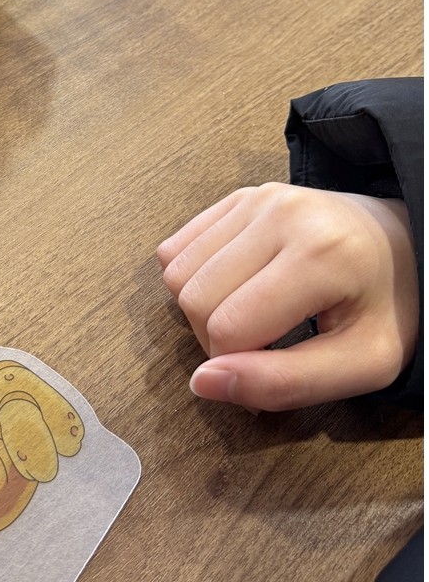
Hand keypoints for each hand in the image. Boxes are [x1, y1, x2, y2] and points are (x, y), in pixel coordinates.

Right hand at [157, 183, 418, 410]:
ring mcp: (258, 199)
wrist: (407, 248)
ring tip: (252, 317)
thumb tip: (204, 382)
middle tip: (263, 349)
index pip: (228, 329)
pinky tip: (236, 289)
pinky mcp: (241, 197)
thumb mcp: (362, 365)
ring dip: (201, 311)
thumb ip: (285, 383)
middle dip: (216, 341)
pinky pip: (175, 248)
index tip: (273, 375)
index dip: (238, 369)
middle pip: (195, 300)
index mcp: (320, 254)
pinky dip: (193, 280)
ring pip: (176, 275)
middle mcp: (282, 213)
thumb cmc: (390, 308)